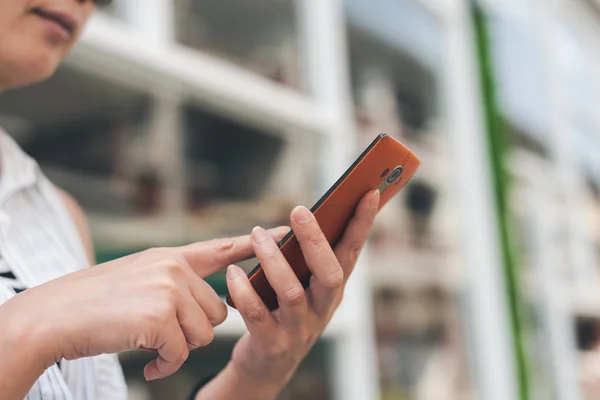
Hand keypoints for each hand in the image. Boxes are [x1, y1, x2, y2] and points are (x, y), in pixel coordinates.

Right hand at [0, 227, 288, 381]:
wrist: (54, 316)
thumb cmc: (96, 303)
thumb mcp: (140, 278)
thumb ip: (178, 284)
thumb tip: (216, 311)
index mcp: (171, 256)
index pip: (222, 247)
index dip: (255, 243)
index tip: (283, 234)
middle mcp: (174, 267)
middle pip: (217, 311)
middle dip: (193, 330)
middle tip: (158, 332)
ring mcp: (169, 289)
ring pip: (204, 333)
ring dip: (178, 347)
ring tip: (148, 343)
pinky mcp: (161, 315)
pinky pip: (182, 352)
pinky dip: (165, 364)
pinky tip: (146, 361)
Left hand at [202, 190, 378, 398]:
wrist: (268, 362)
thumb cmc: (284, 310)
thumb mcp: (302, 284)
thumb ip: (305, 256)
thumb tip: (301, 216)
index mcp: (332, 288)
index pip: (352, 251)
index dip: (362, 223)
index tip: (368, 191)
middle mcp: (323, 308)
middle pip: (330, 273)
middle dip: (315, 240)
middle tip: (298, 210)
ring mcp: (300, 328)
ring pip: (292, 292)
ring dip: (273, 260)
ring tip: (257, 234)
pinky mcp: (272, 344)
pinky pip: (257, 315)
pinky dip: (243, 291)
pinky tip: (231, 273)